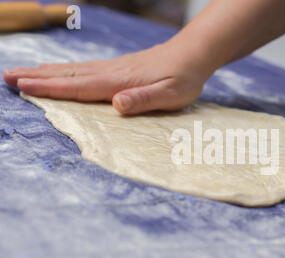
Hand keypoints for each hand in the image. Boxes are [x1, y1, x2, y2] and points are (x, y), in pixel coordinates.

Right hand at [3, 43, 212, 114]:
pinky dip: (66, 69)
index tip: (22, 85)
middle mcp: (111, 72)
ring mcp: (114, 67)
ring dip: (47, 71)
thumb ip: (143, 100)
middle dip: (38, 77)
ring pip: (74, 69)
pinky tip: (61, 71)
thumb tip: (115, 105)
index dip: (50, 87)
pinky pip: (86, 68)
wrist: (193, 53)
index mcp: (119, 82)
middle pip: (68, 74)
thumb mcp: (170, 95)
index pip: (78, 86)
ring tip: (24, 72)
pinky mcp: (120, 67)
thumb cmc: (184, 78)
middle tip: (8, 77)